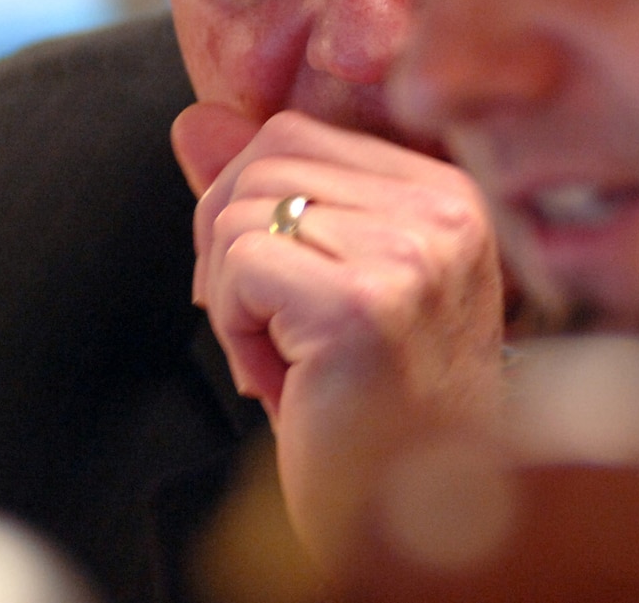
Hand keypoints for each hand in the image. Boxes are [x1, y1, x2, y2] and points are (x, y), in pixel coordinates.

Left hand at [173, 104, 507, 565]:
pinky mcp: (362, 305)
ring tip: (290, 360)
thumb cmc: (371, 410)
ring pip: (241, 214)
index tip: (275, 288)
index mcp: (446, 193)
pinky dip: (235, 330)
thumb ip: (265, 192)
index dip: (247, 207)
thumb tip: (192, 119)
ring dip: (235, 299)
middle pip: (261, 162)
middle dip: (230, 247)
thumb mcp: (322, 280)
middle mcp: (443, 211)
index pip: (294, 134)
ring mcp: (410, 255)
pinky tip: (285, 380)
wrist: (409, 519)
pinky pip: (238, 266)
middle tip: (269, 331)